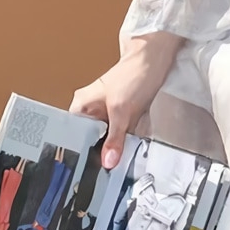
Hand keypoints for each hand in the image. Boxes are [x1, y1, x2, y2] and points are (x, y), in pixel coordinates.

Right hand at [70, 33, 182, 169]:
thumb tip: (108, 161)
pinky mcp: (123, 114)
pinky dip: (128, 138)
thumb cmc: (133, 75)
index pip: (74, 136)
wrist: (155, 61)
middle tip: (107, 168)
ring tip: (120, 158)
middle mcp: (91, 110)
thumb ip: (115, 138)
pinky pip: (122, 132)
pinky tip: (131, 145)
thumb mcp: (122, 112)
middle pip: (92, 139)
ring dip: (117, 146)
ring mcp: (107, 112)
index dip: (82, 152)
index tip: (89, 168)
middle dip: (102, 152)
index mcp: (81, 106)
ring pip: (109, 137)